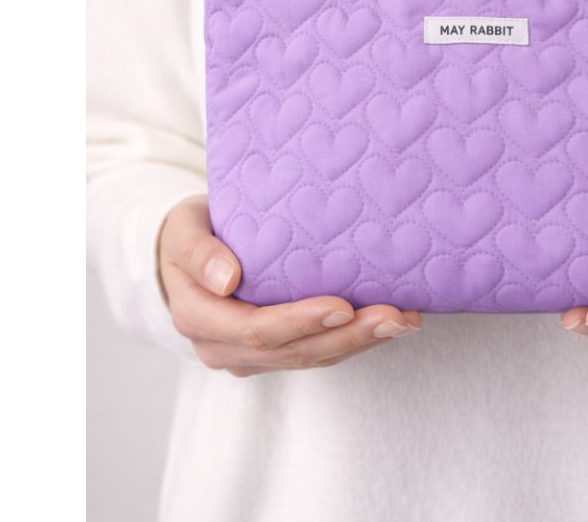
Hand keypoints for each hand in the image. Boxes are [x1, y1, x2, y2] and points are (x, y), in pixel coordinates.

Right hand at [158, 195, 421, 376]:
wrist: (187, 253)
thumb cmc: (190, 232)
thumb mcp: (183, 229)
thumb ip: (199, 251)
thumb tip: (226, 279)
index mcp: (197, 317)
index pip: (254, 330)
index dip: (300, 322)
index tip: (343, 306)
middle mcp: (222, 347)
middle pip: (293, 351)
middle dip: (348, 337)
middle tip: (393, 317)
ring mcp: (250, 356)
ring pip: (312, 358)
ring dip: (362, 342)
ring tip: (404, 321)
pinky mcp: (276, 353)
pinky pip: (319, 353)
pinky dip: (357, 340)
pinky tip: (392, 324)